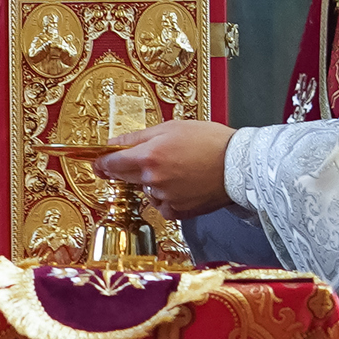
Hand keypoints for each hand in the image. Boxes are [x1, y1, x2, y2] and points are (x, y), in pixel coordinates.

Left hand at [95, 118, 233, 217]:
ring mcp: (164, 197)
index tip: (98, 162)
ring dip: (151, 182)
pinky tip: (182, 185)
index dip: (102, 162)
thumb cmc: (211, 142)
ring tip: (176, 169)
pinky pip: (161, 205)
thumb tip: (115, 142)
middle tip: (142, 160)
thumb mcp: (172, 127)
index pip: (112, 163)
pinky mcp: (177, 211)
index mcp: (149, 156)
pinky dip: (166, 197)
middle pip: (125, 177)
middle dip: (126, 169)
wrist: (239, 165)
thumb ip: (138, 137)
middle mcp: (153, 179)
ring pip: (145, 191)